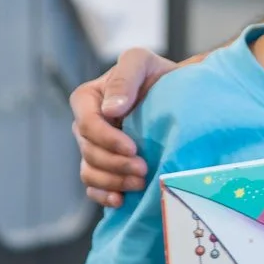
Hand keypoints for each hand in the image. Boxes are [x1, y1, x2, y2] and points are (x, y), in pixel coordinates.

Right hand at [72, 49, 178, 207]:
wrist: (177, 97)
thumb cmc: (157, 75)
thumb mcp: (141, 63)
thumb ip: (124, 79)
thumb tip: (111, 109)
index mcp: (88, 100)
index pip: (87, 123)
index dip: (107, 139)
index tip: (133, 147)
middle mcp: (86, 126)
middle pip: (89, 151)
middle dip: (115, 163)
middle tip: (143, 169)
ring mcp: (94, 149)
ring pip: (90, 172)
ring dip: (113, 181)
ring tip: (140, 183)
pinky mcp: (105, 167)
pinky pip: (94, 187)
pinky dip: (104, 196)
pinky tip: (121, 200)